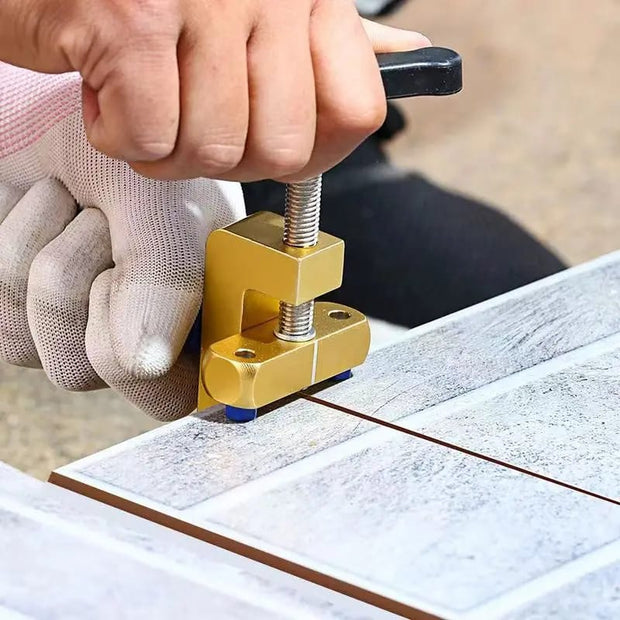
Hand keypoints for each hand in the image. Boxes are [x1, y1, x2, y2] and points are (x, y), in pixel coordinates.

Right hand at [0, 0, 428, 180]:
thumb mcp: (263, 15)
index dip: (312, 150)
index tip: (268, 135)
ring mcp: (203, 2)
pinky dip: (120, 136)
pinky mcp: (132, 20)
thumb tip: (406, 58)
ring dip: (168, 149)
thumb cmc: (160, 3)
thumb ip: (333, 45)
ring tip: (143, 99)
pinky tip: (107, 92)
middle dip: (228, 158)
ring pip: (215, 151)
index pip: (357, 111)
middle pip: (283, 150)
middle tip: (190, 118)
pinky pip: (150, 140)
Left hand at [0, 65, 244, 419]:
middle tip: (106, 224)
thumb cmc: (134, 158)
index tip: (139, 278)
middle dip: (84, 280)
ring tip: (76, 209)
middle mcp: (142, 337)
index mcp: (198, 322)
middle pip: (89, 370)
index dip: (145, 351)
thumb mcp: (165, 212)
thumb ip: (166, 286)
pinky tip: (43, 216)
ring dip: (45, 255)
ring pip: (34, 347)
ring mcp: (80, 330)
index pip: (172, 397)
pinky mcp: (23, 315)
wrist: (68, 116)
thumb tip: (145, 364)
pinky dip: (11, 250)